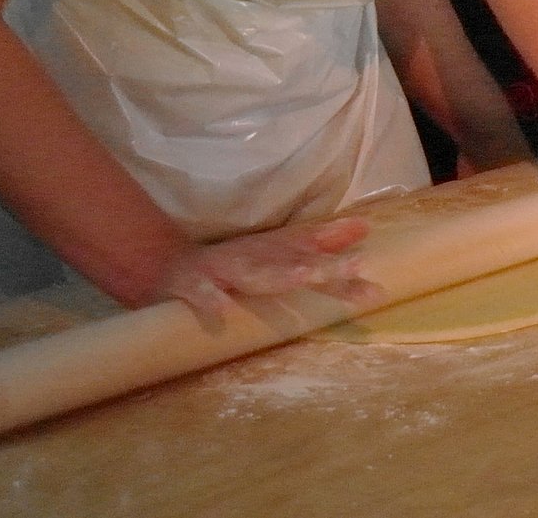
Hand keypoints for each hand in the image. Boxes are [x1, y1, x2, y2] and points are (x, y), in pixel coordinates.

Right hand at [156, 216, 383, 325]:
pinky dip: (210, 299)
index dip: (343, 262)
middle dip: (323, 266)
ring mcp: (222, 270)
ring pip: (253, 274)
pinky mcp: (190, 284)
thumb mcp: (276, 250)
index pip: (314, 256)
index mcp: (274, 252)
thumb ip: (318, 242)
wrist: (163, 264)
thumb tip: (363, 228)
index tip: (374, 270)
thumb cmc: (232, 262)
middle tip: (356, 266)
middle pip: (293, 263)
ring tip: (303, 276)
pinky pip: (200, 293)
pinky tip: (222, 311)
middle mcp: (253, 257)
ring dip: (278, 275)